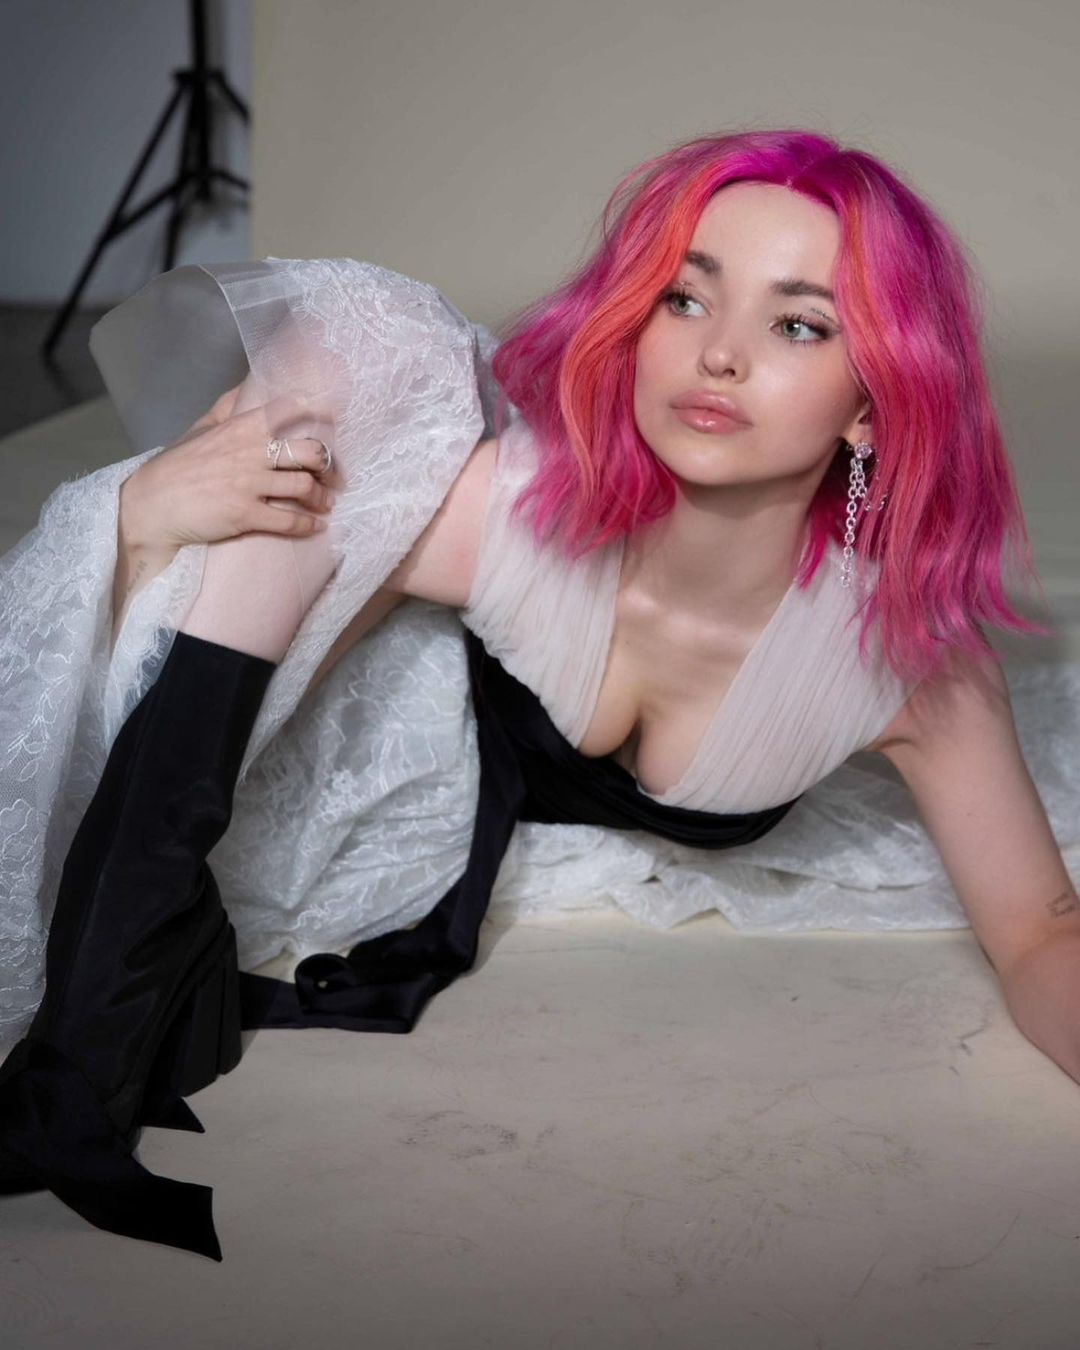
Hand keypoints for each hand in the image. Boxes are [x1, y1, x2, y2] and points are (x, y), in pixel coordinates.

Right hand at [119, 382, 342, 551]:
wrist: (151, 506)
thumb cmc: (175, 467)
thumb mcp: (199, 429)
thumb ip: (226, 408)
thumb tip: (245, 387)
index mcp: (241, 427)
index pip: (289, 408)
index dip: (317, 412)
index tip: (334, 421)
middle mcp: (250, 452)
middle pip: (309, 451)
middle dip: (327, 464)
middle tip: (331, 475)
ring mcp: (249, 484)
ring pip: (304, 486)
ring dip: (322, 497)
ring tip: (325, 502)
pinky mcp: (245, 515)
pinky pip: (289, 520)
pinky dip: (309, 525)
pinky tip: (316, 526)